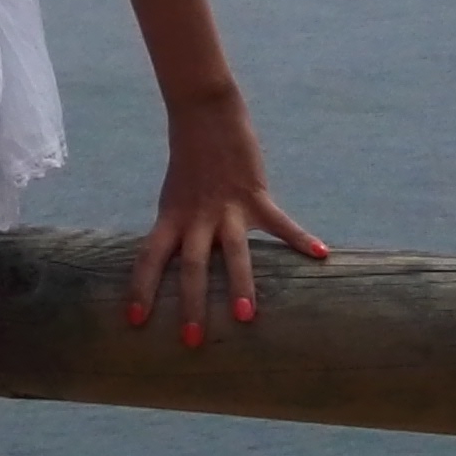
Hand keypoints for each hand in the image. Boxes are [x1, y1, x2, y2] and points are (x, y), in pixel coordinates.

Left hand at [123, 84, 326, 347]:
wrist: (205, 114)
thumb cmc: (191, 163)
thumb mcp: (175, 200)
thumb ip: (180, 232)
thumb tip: (183, 269)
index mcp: (171, 218)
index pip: (149, 259)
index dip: (141, 290)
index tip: (133, 322)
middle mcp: (196, 217)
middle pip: (192, 266)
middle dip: (192, 304)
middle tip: (192, 340)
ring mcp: (227, 207)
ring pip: (234, 252)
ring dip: (240, 285)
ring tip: (245, 316)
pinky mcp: (256, 195)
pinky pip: (281, 223)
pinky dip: (301, 239)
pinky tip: (322, 255)